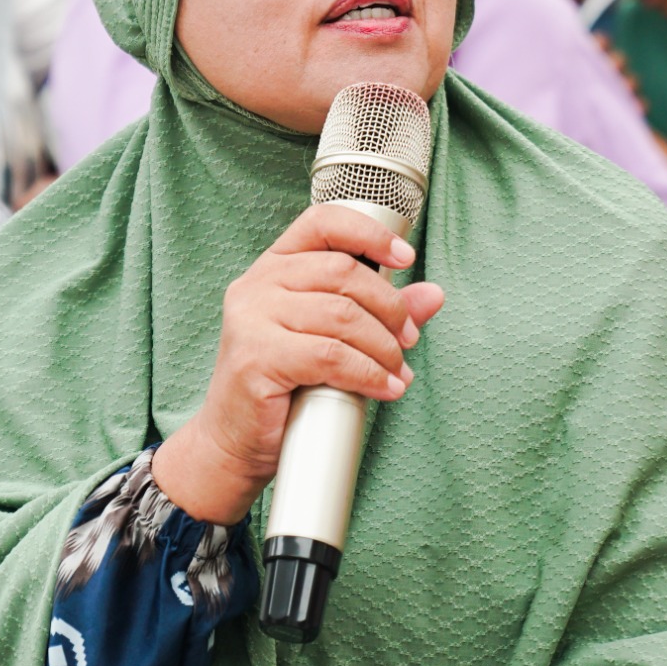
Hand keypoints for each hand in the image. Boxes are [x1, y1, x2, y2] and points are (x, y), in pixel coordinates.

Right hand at [152, 205, 445, 524]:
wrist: (234, 442)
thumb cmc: (283, 388)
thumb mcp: (332, 339)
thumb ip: (378, 312)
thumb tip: (433, 295)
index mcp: (273, 267)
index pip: (322, 223)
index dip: (369, 233)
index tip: (405, 259)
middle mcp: (256, 284)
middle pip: (343, 272)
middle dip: (390, 307)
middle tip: (409, 339)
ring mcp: (251, 319)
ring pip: (342, 316)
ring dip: (384, 347)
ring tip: (398, 371)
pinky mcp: (256, 358)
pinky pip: (330, 356)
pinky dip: (369, 373)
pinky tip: (384, 387)